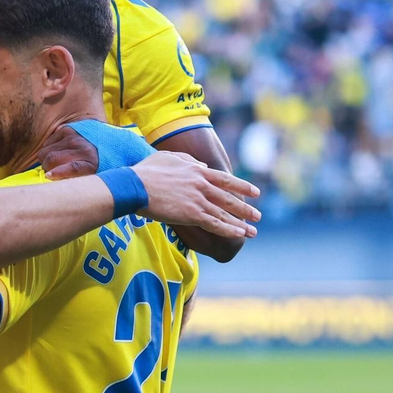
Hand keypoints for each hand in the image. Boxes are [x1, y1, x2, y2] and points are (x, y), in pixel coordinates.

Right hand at [41, 126, 100, 179]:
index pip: (73, 167)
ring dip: (44, 160)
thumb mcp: (92, 176)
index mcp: (91, 164)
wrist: (106, 141)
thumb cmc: (96, 164)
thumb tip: (55, 180)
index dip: (58, 173)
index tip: (48, 176)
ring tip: (52, 163)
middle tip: (49, 172)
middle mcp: (82, 148)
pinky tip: (54, 153)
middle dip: (46, 168)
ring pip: (45, 151)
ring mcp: (73, 137)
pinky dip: (46, 150)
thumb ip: (76, 179)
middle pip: (52, 159)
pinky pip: (46, 143)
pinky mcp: (66, 130)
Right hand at [133, 151, 260, 238]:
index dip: (242, 187)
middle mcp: (202, 185)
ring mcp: (198, 200)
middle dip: (245, 209)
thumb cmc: (146, 171)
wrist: (135, 186)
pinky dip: (228, 230)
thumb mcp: (169, 157)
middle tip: (258, 216)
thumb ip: (189, 160)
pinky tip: (239, 234)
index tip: (255, 192)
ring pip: (225, 214)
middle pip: (229, 199)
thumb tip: (202, 165)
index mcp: (197, 171)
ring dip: (241, 224)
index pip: (226, 179)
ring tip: (253, 231)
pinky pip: (215, 224)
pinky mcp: (191, 215)